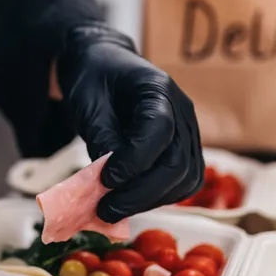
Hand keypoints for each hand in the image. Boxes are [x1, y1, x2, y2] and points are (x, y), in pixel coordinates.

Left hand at [56, 24, 203, 222]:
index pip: (159, 130)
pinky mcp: (184, 150)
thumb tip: (110, 183)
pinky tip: (130, 202)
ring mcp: (188, 132)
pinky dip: (159, 198)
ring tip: (113, 209)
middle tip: (105, 209)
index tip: (105, 180)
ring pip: (185, 178)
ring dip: (149, 200)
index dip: (134, 161)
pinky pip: (183, 182)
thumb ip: (102, 138)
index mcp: (157, 89)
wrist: (103, 66)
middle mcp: (182, 111)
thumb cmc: (93, 78)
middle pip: (177, 162)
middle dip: (141, 193)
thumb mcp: (87, 103)